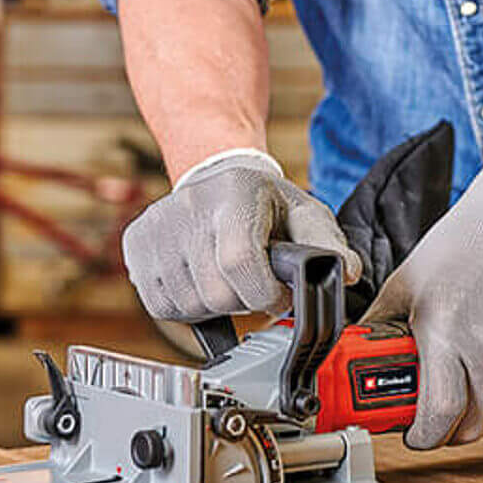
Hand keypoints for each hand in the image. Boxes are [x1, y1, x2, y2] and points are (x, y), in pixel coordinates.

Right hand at [122, 152, 360, 320]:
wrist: (215, 176)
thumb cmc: (263, 201)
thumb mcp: (304, 213)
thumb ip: (329, 245)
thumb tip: (346, 273)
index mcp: (235, 193)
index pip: (240, 263)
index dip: (265, 293)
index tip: (277, 293)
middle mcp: (189, 206)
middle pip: (215, 293)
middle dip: (242, 301)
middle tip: (253, 284)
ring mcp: (157, 226)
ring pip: (187, 305)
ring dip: (215, 305)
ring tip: (228, 278)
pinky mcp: (136, 245)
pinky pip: (160, 305)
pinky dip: (186, 306)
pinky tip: (201, 280)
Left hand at [360, 154, 482, 448]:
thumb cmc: (459, 245)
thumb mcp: (405, 281)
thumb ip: (378, 321)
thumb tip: (353, 351)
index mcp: (443, 329)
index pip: (440, 411)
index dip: (425, 436)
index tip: (415, 434)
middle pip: (471, 423)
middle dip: (449, 433)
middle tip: (438, 423)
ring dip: (482, 427)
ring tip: (467, 413)